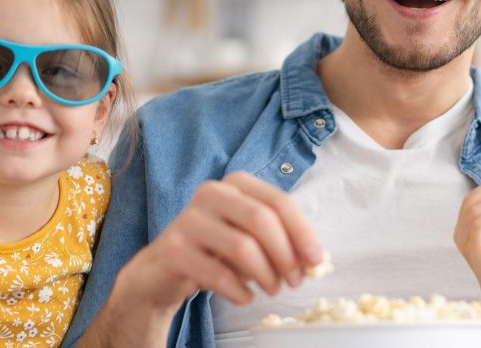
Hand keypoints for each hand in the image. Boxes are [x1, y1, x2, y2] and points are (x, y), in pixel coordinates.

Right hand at [112, 171, 323, 312]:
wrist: (163, 270)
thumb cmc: (215, 250)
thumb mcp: (250, 238)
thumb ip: (282, 241)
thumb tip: (314, 261)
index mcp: (236, 184)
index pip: (278, 202)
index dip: (302, 232)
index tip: (317, 261)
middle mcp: (211, 193)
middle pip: (261, 221)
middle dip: (286, 255)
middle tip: (295, 281)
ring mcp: (189, 220)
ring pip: (242, 247)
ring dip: (266, 275)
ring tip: (272, 290)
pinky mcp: (174, 249)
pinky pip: (218, 273)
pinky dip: (240, 290)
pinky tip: (246, 297)